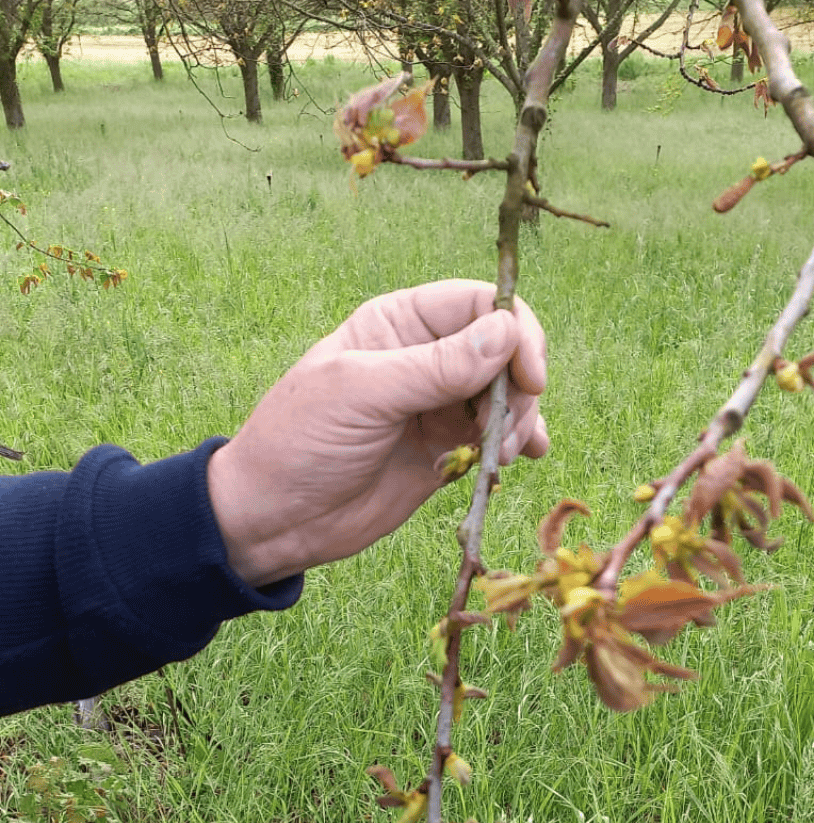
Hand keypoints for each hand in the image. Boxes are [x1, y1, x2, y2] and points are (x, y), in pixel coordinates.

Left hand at [207, 279, 549, 586]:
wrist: (274, 518)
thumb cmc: (300, 441)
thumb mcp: (364, 394)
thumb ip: (437, 365)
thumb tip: (507, 333)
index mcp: (401, 323)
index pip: (481, 304)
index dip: (516, 331)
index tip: (529, 376)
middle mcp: (428, 356)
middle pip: (506, 349)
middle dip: (519, 387)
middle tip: (502, 430)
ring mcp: (441, 403)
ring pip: (510, 394)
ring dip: (520, 420)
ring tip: (499, 455)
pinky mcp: (450, 447)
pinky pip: (502, 434)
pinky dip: (522, 442)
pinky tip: (523, 457)